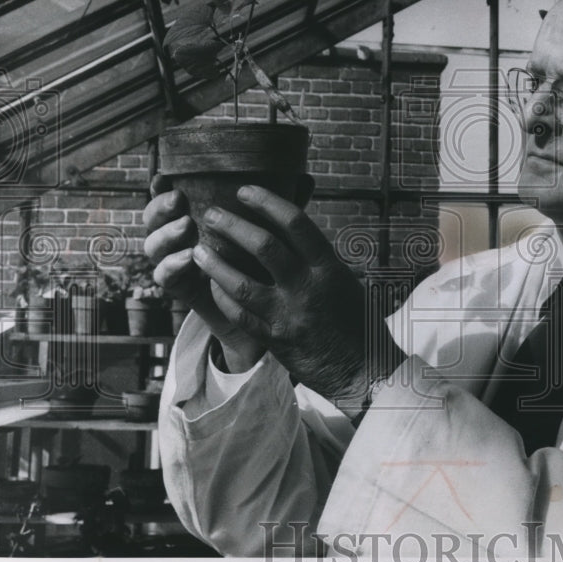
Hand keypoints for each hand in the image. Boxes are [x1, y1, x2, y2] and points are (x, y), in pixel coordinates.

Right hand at [143, 174, 263, 370]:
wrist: (262, 314)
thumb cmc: (265, 262)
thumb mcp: (272, 233)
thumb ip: (279, 209)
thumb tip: (307, 179)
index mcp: (197, 215)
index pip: (169, 195)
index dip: (162, 186)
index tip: (167, 177)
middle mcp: (182, 236)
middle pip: (154, 218)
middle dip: (160, 206)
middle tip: (179, 200)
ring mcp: (178, 263)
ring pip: (153, 246)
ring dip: (166, 234)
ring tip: (186, 227)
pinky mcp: (183, 289)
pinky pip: (165, 278)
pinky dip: (172, 266)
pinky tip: (189, 259)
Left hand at [191, 185, 404, 411]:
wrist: (363, 370)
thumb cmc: (358, 322)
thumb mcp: (345, 282)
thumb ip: (317, 261)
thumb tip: (292, 234)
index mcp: (328, 267)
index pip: (295, 223)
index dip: (267, 202)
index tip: (245, 191)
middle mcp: (308, 287)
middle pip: (264, 246)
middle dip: (232, 226)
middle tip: (212, 214)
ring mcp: (289, 315)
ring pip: (241, 283)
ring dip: (216, 263)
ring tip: (199, 250)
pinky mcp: (275, 339)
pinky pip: (240, 315)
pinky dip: (223, 297)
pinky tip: (212, 285)